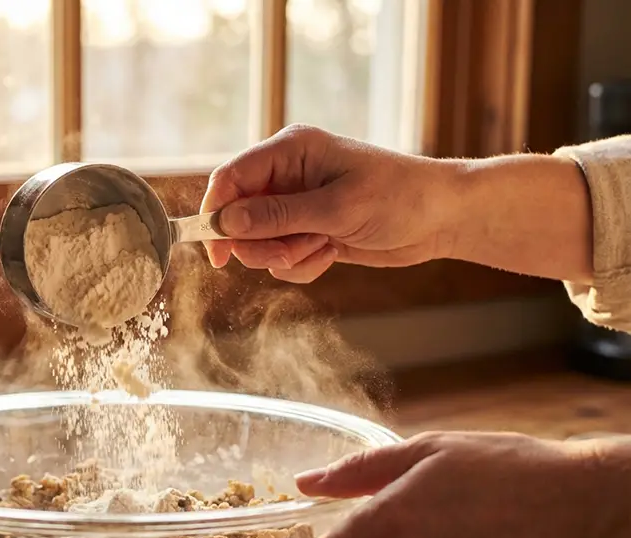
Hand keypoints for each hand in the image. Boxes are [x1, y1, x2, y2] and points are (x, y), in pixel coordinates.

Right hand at [200, 125, 454, 281]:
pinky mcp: (308, 231)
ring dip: (284, 256)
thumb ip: (277, 216)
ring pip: (259, 243)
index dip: (217, 213)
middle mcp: (287, 176)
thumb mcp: (336, 208)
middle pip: (239, 217)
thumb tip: (226, 222)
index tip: (218, 251)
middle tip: (290, 253)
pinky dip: (301, 265)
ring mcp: (297, 206)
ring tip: (321, 248)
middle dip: (261, 243)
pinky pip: (281, 259)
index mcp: (291, 151)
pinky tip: (331, 254)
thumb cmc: (398, 197)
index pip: (231, 178)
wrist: (441, 218)